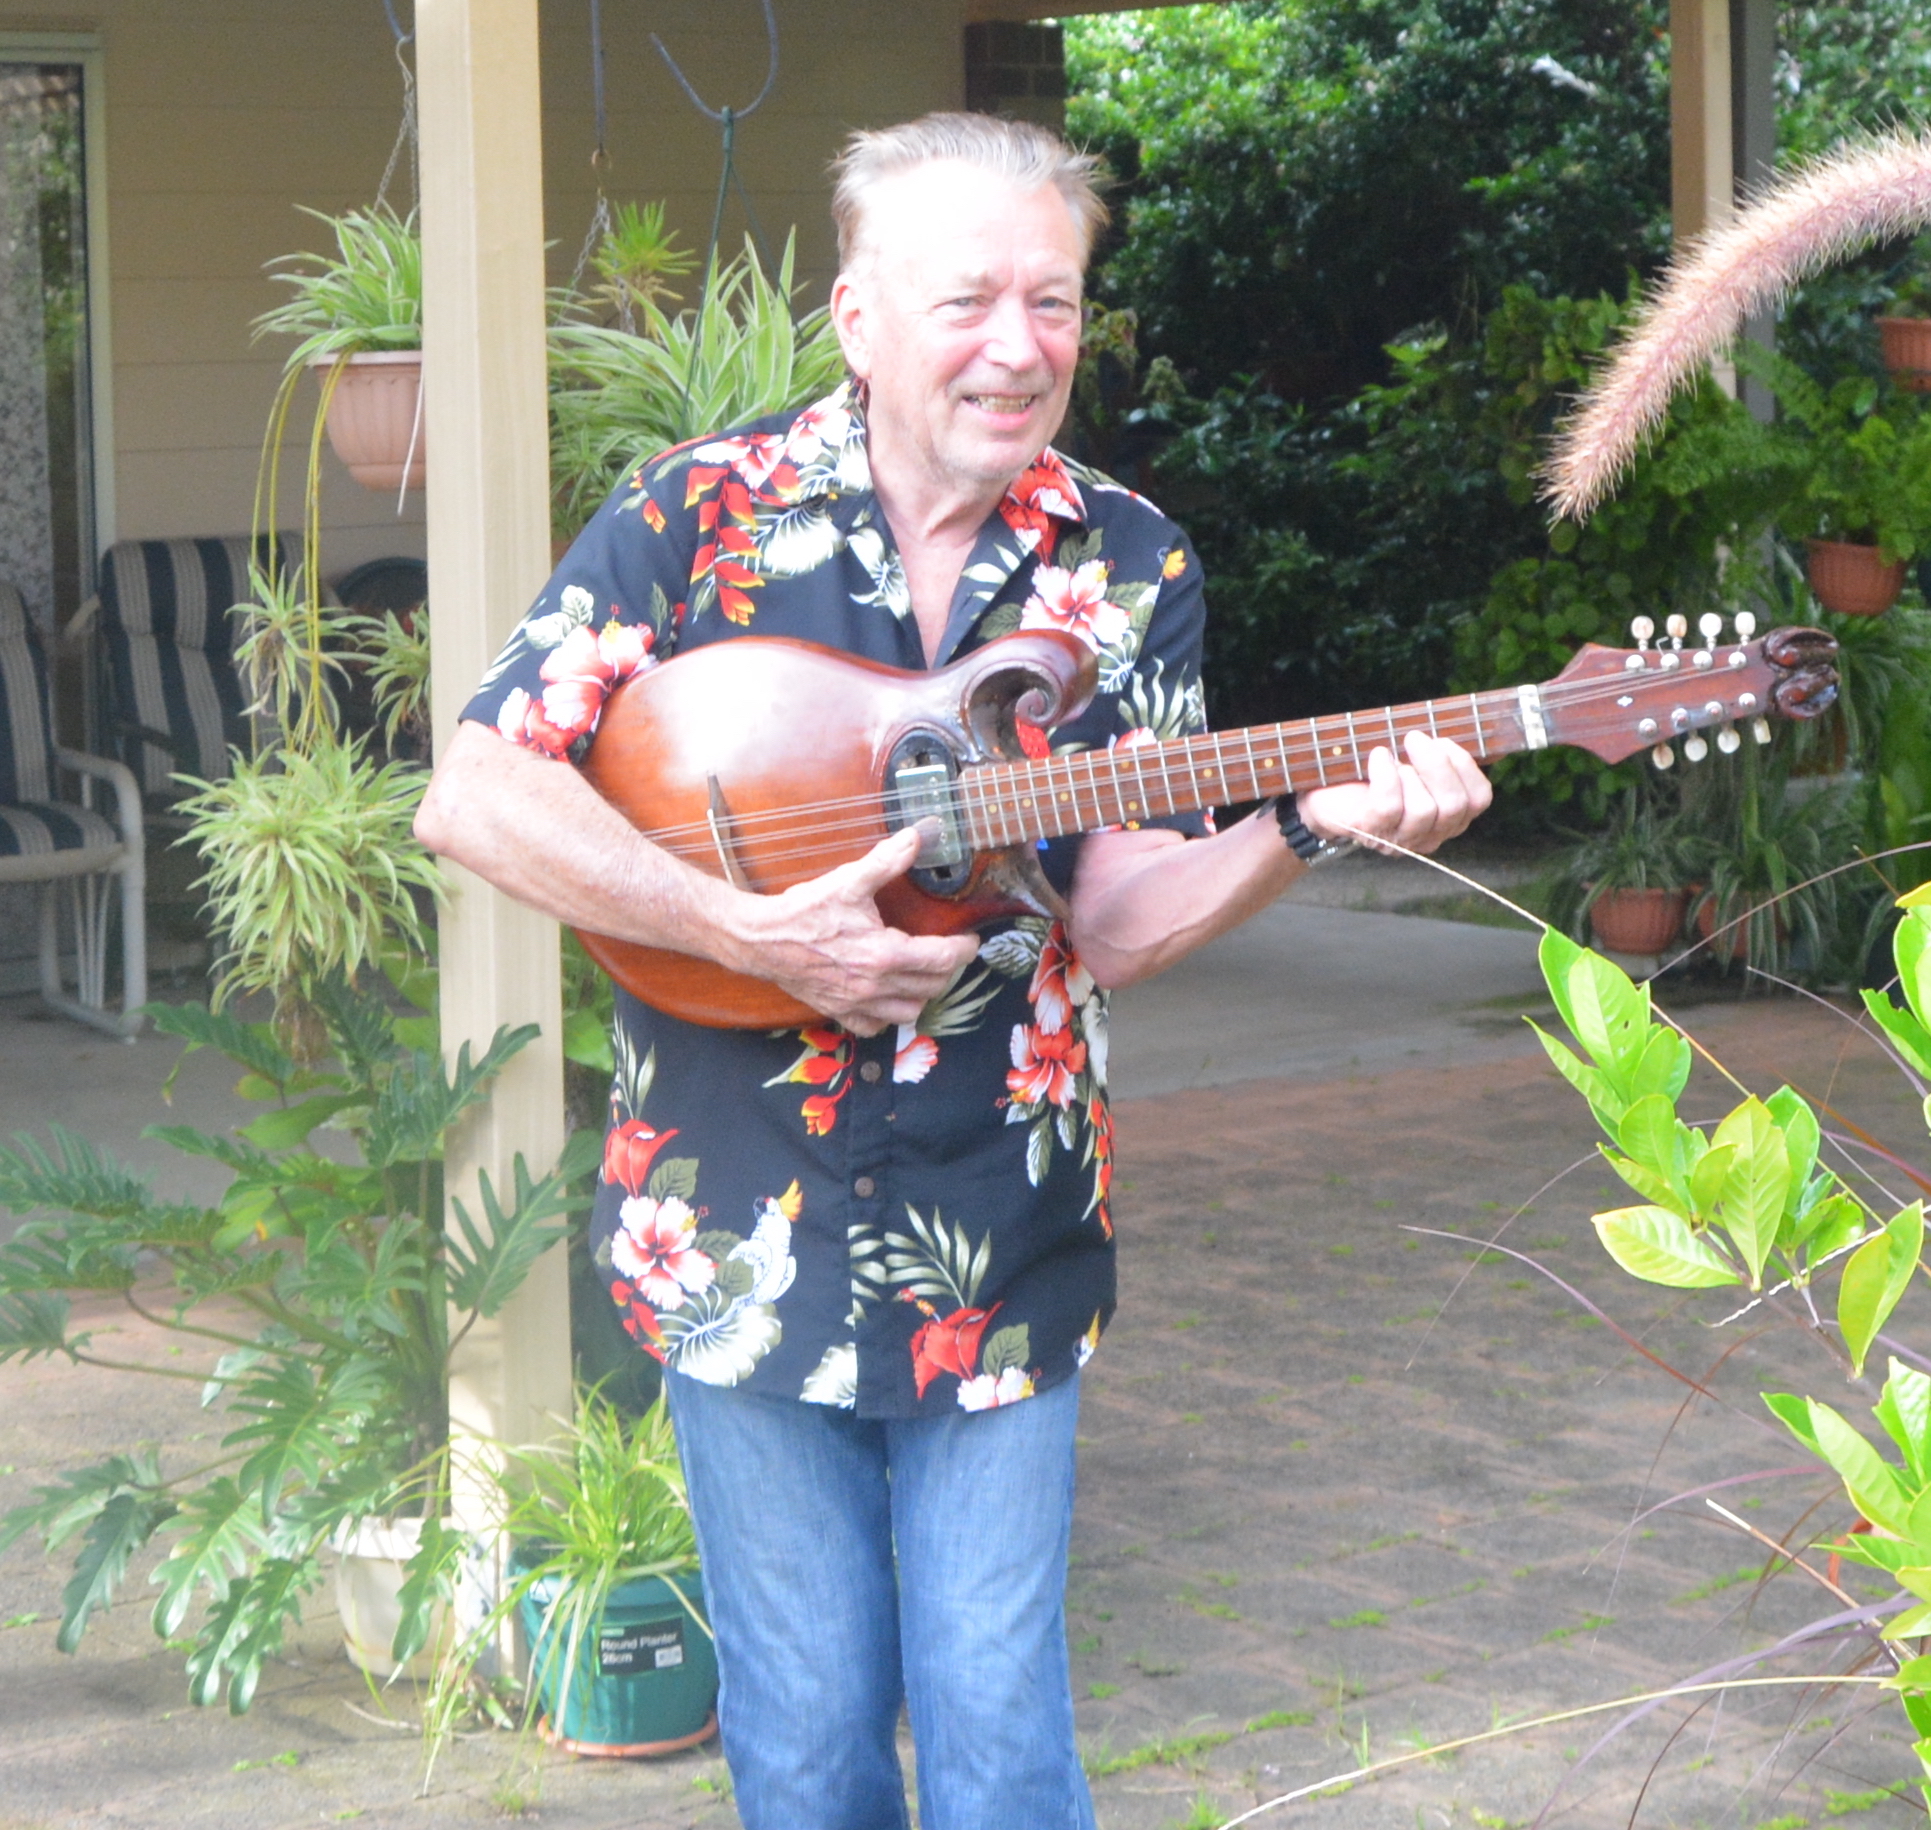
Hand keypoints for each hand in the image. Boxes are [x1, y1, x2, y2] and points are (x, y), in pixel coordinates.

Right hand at [721, 824, 981, 1036]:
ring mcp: (858, 1004)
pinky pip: (876, 1026)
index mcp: (884, 954)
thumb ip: (887, 860)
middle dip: (946, 968)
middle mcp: (875, 986)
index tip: (970, 940)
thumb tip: (918, 836)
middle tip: (945, 950)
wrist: (761, 940)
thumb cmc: (804, 911)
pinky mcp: (839, 1012)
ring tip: (920, 973)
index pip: (943, 959)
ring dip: (922, 993)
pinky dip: (888, 1014)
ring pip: (909, 1011)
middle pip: (932, 986)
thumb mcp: (848, 880)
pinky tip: (886, 995)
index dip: (964, 949)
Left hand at [1296, 731, 1490, 856]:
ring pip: (1424, 809)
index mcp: (1449, 818)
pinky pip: (1389, 806)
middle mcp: (1430, 834)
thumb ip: (1443, 753)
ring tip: (1393, 756)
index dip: (1466, 766)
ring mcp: (1401, 839)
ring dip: (1409, 772)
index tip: (1443, 741)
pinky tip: (1377, 757)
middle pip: (1454, 805)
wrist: (1326, 791)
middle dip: (1437, 764)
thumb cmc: (1374, 772)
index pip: (1479, 799)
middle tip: (1414, 738)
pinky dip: (1385, 774)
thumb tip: (1473, 732)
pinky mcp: (1372, 832)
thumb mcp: (1415, 760)